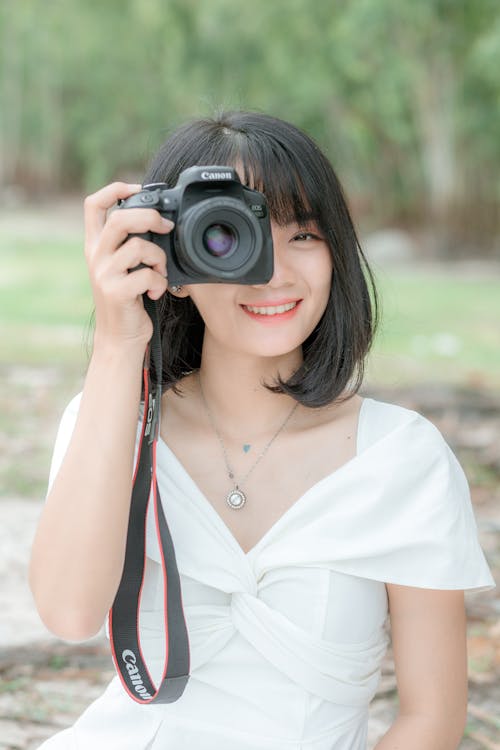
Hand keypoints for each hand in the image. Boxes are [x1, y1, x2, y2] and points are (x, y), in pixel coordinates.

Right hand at [84, 182, 173, 351]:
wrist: (119, 340)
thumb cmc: (128, 303)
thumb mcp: (123, 269)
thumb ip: (131, 246)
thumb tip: (160, 223)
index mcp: (96, 246)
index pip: (93, 205)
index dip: (114, 189)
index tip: (137, 188)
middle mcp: (96, 257)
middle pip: (120, 219)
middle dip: (150, 217)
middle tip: (167, 227)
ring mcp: (104, 275)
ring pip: (139, 247)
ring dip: (159, 258)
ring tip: (161, 273)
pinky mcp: (116, 293)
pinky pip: (147, 275)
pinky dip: (160, 283)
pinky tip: (157, 293)